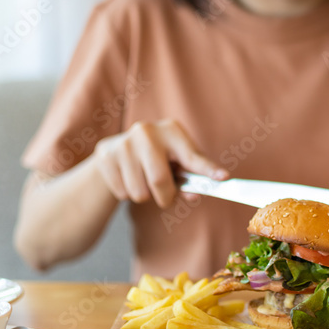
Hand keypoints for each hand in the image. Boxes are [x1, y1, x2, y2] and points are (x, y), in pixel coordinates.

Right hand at [91, 119, 227, 207]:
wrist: (116, 152)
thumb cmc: (156, 158)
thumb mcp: (175, 162)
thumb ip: (189, 177)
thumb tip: (195, 194)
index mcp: (171, 131)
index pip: (192, 156)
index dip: (207, 169)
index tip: (223, 178)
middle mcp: (147, 132)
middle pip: (160, 181)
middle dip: (165, 197)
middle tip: (165, 197)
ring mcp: (124, 143)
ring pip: (140, 192)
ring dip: (145, 196)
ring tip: (142, 180)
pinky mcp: (105, 156)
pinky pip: (123, 193)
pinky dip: (127, 194)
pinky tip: (127, 178)